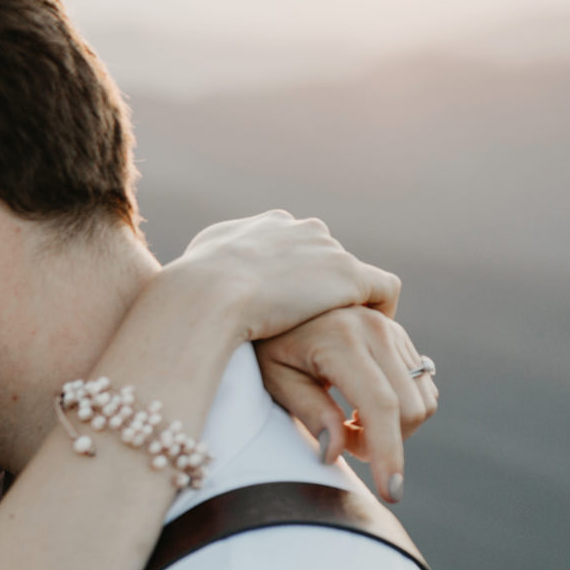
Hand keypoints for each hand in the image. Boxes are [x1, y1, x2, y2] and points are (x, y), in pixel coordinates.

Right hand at [171, 210, 399, 342]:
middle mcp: (299, 228)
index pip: (290, 248)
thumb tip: (202, 285)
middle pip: (323, 260)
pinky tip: (368, 341)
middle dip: (320, 292)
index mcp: (263, 227)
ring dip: (347, 305)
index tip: (287, 311)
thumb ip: (208, 272)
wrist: (204, 296)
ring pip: (350, 276)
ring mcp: (326, 250)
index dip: (291, 282)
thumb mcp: (191, 274)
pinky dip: (380, 311)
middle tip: (316, 332)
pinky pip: (382, 290)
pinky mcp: (348, 276)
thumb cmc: (187, 296)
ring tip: (343, 342)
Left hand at [257, 306, 438, 501]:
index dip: (388, 453)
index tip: (391, 493)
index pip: (381, 407)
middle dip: (386, 443)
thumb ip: (309, 414)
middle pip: (410, 409)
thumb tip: (334, 453)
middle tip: (343, 443)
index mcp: (343, 341)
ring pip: (422, 400)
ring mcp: (392, 329)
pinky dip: (400, 408)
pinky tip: (362, 405)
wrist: (275, 297)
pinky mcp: (399, 335)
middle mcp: (376, 330)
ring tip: (349, 423)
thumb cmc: (268, 345)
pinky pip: (421, 385)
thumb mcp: (276, 380)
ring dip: (393, 427)